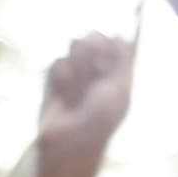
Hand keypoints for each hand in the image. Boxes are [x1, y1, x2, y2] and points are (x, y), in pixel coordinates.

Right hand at [34, 30, 136, 154]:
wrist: (69, 141)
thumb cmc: (100, 120)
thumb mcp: (119, 90)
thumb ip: (123, 61)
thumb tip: (121, 35)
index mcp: (115, 73)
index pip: (112, 41)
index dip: (109, 47)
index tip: (106, 66)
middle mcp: (95, 70)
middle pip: (93, 36)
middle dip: (94, 52)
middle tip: (95, 73)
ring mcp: (75, 72)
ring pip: (75, 44)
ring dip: (79, 66)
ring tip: (79, 89)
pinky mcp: (54, 78)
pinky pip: (57, 61)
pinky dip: (63, 77)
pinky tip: (64, 94)